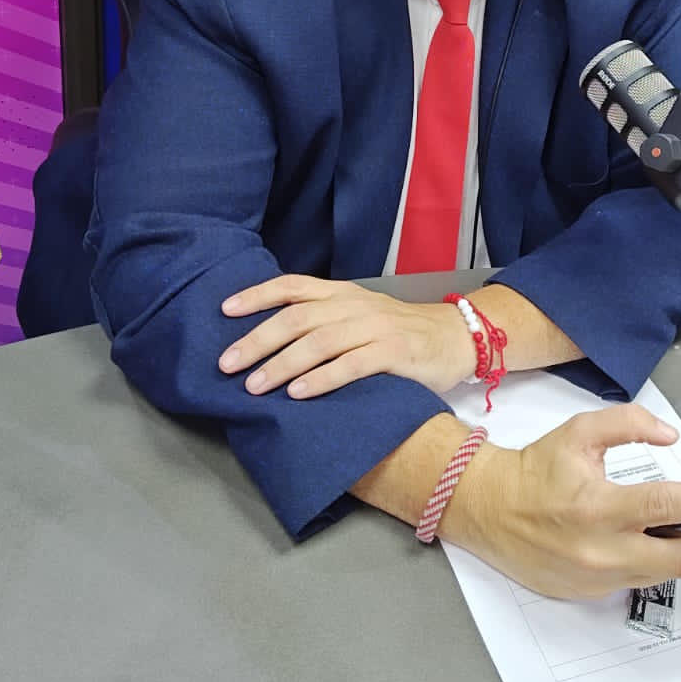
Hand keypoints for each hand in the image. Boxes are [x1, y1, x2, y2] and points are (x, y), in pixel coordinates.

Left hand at [217, 275, 474, 397]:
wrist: (456, 338)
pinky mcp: (395, 353)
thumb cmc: (400, 334)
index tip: (224, 311)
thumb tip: (269, 345)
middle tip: (227, 364)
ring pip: (320, 341)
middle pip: (298, 317)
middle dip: (258, 340)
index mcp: (342, 294)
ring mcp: (375, 328)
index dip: (257, 296)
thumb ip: (324, 323)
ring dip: (283, 364)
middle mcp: (354, 306)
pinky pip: (352, 364)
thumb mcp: (359, 318)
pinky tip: (299, 394)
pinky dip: (322, 379)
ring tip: (255, 386)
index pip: (292, 287)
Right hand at [439, 403, 680, 599]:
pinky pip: (634, 580)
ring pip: (660, 574)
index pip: (668, 506)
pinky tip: (654, 544)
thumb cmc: (535, 469)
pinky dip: (651, 563)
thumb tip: (670, 437)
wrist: (489, 508)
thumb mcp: (581, 431)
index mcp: (598, 506)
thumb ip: (629, 424)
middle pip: (678, 557)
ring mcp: (594, 577)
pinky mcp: (588, 593)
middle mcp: (599, 549)